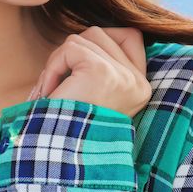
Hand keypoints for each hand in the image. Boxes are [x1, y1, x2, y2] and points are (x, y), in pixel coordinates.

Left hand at [28, 26, 150, 118]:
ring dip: (59, 60)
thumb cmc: (68, 127)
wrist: (58, 157)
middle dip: (73, 52)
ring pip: (83, 37)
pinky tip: (51, 92)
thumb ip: (100, 65)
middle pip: (100, 34)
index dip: (102, 40)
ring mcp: (122, 76)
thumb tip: (86, 36)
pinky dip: (54, 66)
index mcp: (140, 88)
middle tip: (58, 82)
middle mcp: (137, 82)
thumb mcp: (94, 95)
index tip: (80, 66)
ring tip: (53, 91)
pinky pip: (71, 48)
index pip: (131, 36)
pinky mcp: (101, 72)